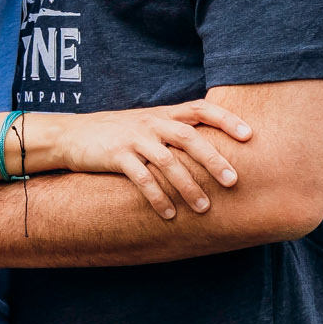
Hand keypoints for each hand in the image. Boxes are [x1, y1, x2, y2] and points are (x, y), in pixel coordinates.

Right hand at [34, 101, 249, 219]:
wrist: (72, 135)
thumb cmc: (117, 133)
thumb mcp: (147, 124)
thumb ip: (174, 132)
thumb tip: (212, 149)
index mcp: (163, 114)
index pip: (200, 109)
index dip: (226, 119)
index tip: (250, 135)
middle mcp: (152, 123)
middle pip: (189, 137)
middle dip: (213, 159)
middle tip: (233, 181)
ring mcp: (134, 138)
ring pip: (167, 162)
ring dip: (187, 186)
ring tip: (203, 209)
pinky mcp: (116, 155)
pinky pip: (141, 178)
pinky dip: (157, 197)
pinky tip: (169, 214)